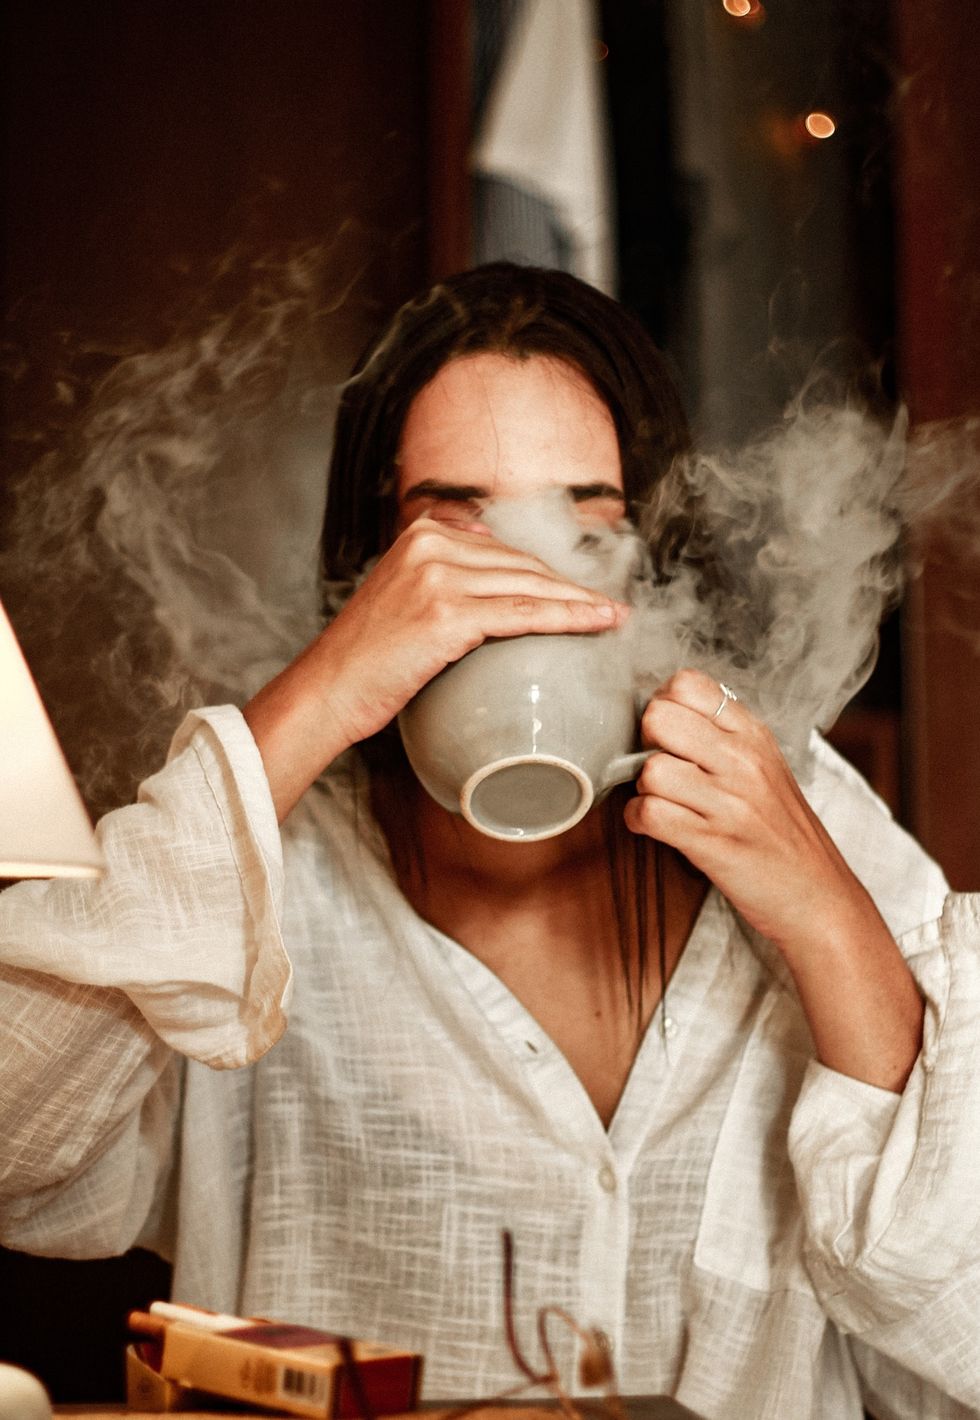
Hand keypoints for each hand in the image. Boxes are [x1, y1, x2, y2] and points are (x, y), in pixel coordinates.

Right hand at [317, 516, 629, 747]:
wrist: (328, 691)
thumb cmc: (365, 662)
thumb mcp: (400, 600)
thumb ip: (440, 582)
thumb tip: (490, 588)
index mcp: (421, 534)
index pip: (503, 550)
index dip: (547, 573)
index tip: (579, 592)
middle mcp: (430, 545)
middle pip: (522, 564)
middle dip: (570, 587)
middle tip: (607, 608)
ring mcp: (438, 576)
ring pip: (530, 586)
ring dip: (581, 602)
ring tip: (613, 618)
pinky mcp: (447, 613)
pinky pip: (524, 613)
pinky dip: (568, 618)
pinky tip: (598, 624)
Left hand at [624, 668, 877, 952]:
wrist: (819, 896)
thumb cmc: (783, 833)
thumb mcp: (766, 768)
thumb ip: (723, 736)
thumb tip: (665, 712)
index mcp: (754, 735)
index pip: (687, 684)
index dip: (664, 706)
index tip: (670, 736)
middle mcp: (744, 761)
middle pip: (659, 718)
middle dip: (645, 744)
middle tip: (662, 769)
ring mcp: (730, 802)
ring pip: (651, 769)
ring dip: (643, 789)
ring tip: (663, 802)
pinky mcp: (714, 843)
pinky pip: (649, 814)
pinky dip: (640, 821)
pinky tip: (657, 827)